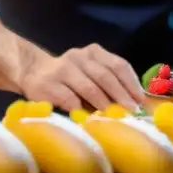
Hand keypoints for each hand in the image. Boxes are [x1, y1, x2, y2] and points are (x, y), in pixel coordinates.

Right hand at [16, 43, 145, 112]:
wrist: (32, 71)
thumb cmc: (69, 77)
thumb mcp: (89, 72)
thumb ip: (107, 82)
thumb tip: (132, 104)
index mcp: (93, 52)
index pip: (118, 65)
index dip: (131, 83)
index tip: (140, 100)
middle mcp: (79, 56)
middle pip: (105, 76)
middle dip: (121, 95)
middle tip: (131, 111)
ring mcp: (62, 69)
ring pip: (89, 87)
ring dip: (104, 104)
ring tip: (113, 117)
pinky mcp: (48, 84)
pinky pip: (70, 99)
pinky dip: (82, 110)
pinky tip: (90, 119)